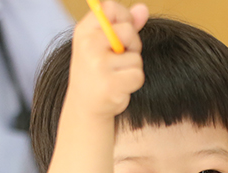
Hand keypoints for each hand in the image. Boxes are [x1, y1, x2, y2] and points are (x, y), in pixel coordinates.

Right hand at [66, 2, 149, 117]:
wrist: (85, 107)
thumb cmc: (96, 72)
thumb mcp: (104, 45)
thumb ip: (124, 25)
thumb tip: (143, 8)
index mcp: (84, 31)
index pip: (110, 7)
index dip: (124, 17)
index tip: (121, 32)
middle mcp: (88, 45)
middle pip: (128, 30)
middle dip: (132, 45)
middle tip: (119, 58)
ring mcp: (98, 65)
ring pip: (136, 58)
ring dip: (132, 68)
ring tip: (115, 76)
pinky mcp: (110, 84)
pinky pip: (137, 75)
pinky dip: (133, 83)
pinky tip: (118, 87)